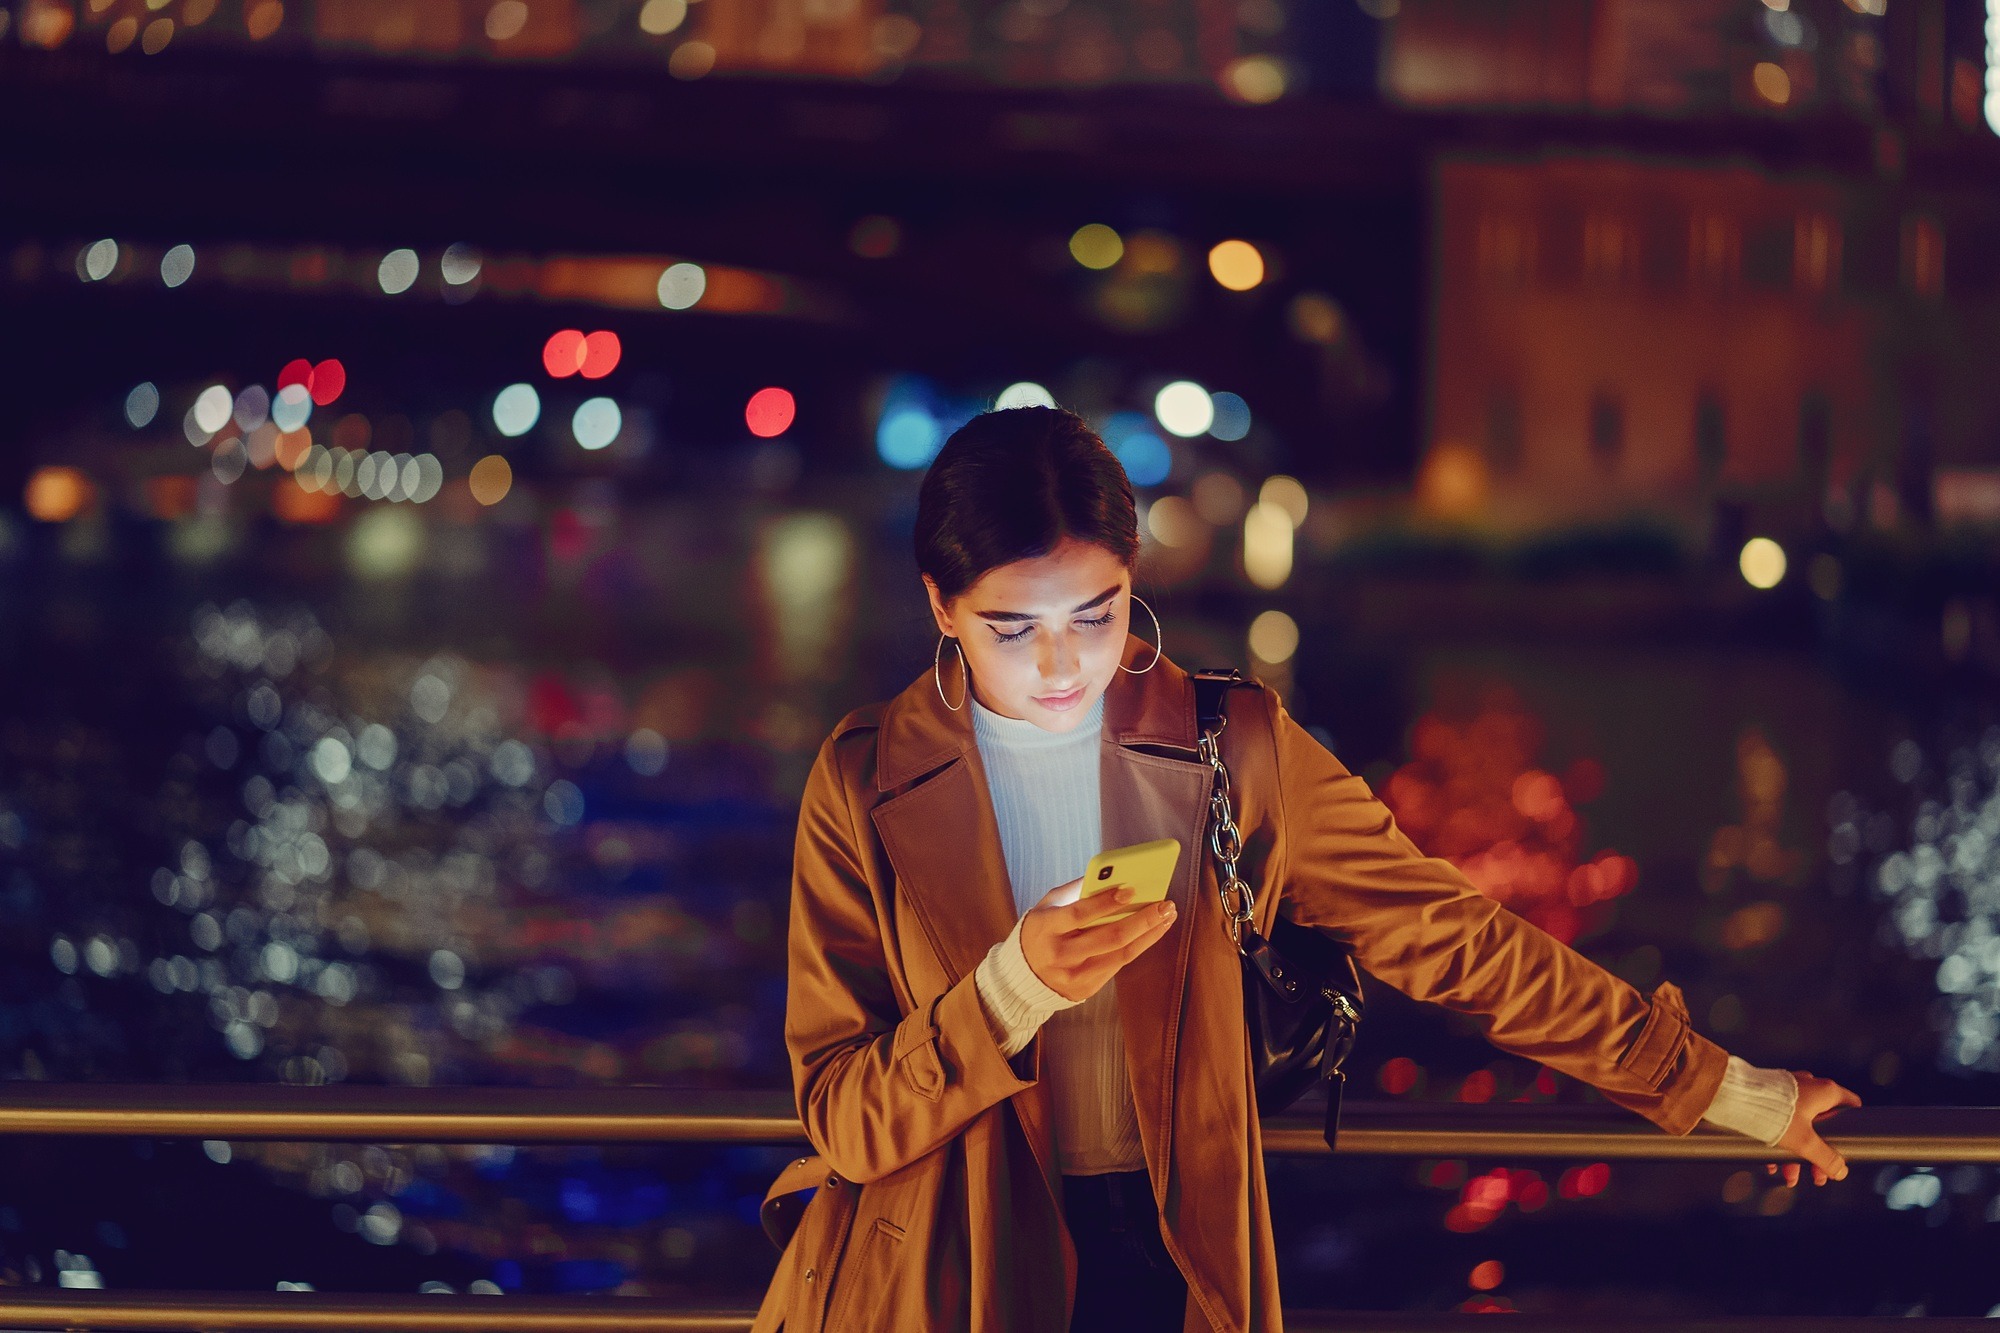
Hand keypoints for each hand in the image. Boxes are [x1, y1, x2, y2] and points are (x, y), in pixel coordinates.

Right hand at [1018, 876, 1177, 1003]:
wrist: (1022, 976)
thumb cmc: (1041, 930)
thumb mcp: (1048, 906)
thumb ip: (1076, 891)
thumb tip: (1114, 875)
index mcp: (1046, 929)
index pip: (1079, 914)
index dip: (1106, 902)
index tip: (1132, 889)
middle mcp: (1059, 955)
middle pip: (1108, 937)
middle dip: (1142, 919)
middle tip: (1165, 904)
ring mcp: (1073, 976)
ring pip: (1120, 955)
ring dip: (1148, 934)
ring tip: (1167, 916)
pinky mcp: (1085, 990)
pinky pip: (1117, 965)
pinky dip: (1138, 946)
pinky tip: (1152, 932)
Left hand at [1764, 1071, 1861, 1186]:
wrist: (1733, 1097)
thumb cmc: (1772, 1111)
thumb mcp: (1804, 1141)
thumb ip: (1826, 1158)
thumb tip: (1840, 1171)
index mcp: (1824, 1092)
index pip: (1850, 1104)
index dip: (1853, 1124)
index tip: (1850, 1143)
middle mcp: (1808, 1086)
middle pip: (1823, 1124)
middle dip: (1818, 1153)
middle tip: (1817, 1174)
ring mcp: (1788, 1090)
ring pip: (1799, 1126)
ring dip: (1796, 1153)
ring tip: (1790, 1175)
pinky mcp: (1770, 1095)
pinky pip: (1780, 1122)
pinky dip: (1779, 1143)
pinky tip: (1772, 1163)